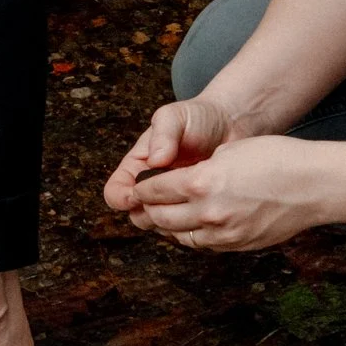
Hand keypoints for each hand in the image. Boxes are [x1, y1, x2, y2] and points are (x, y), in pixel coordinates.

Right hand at [105, 96, 234, 213]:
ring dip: (171, 221)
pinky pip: (185, 227)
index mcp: (137, 166)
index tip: (139, 195)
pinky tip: (206, 207)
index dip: (123, 198)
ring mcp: (173, 200)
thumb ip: (163, 134)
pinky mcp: (194, 209)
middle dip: (148, 214)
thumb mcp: (174, 117)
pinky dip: (191, 223)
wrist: (231, 125)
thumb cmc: (198, 117)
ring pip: (160, 225)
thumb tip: (155, 160)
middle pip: (135, 215)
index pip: (115, 192)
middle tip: (173, 201)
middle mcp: (151, 187)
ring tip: (193, 203)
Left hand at [123, 133, 329, 251]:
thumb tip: (179, 182)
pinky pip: (204, 244)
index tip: (135, 186)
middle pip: (161, 218)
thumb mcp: (228, 153)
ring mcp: (224, 234)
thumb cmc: (276, 158)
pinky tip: (191, 226)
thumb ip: (198, 170)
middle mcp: (208, 213)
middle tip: (141, 204)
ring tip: (161, 216)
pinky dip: (192, 235)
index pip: (154, 191)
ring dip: (167, 227)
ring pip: (180, 236)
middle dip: (148, 210)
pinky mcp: (239, 245)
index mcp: (201, 183)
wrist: (314, 184)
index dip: (141, 188)